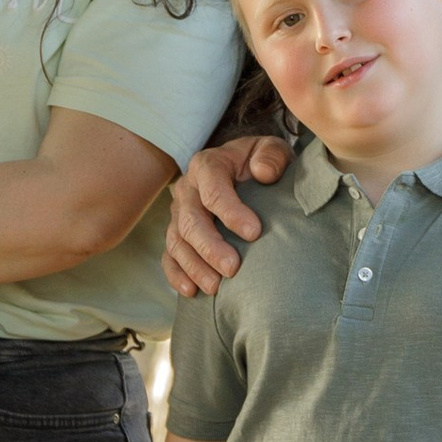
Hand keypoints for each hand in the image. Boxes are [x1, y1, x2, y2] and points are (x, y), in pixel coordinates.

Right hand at [162, 131, 289, 297]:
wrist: (243, 168)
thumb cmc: (260, 161)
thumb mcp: (270, 149)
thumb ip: (271, 156)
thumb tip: (264, 173)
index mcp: (208, 165)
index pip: (213, 189)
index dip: (231, 212)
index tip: (254, 233)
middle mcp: (187, 189)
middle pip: (191, 220)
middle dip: (210, 247)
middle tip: (233, 268)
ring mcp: (178, 213)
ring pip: (177, 241)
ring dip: (194, 266)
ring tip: (216, 287)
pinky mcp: (176, 233)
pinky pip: (169, 256)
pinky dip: (177, 274)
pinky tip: (191, 291)